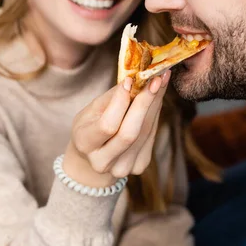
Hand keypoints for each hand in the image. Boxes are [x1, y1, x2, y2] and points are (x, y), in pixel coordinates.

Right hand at [63, 70, 170, 186]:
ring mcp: (122, 168)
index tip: (131, 80)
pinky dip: (155, 115)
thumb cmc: (90, 126)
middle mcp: (103, 161)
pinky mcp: (139, 166)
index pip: (107, 125)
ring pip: (145, 133)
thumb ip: (113, 98)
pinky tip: (155, 101)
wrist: (93, 156)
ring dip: (155, 105)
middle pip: (130, 133)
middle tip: (157, 78)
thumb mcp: (92, 110)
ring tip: (160, 82)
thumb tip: (136, 78)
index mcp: (85, 144)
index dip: (120, 102)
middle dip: (145, 103)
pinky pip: (151, 137)